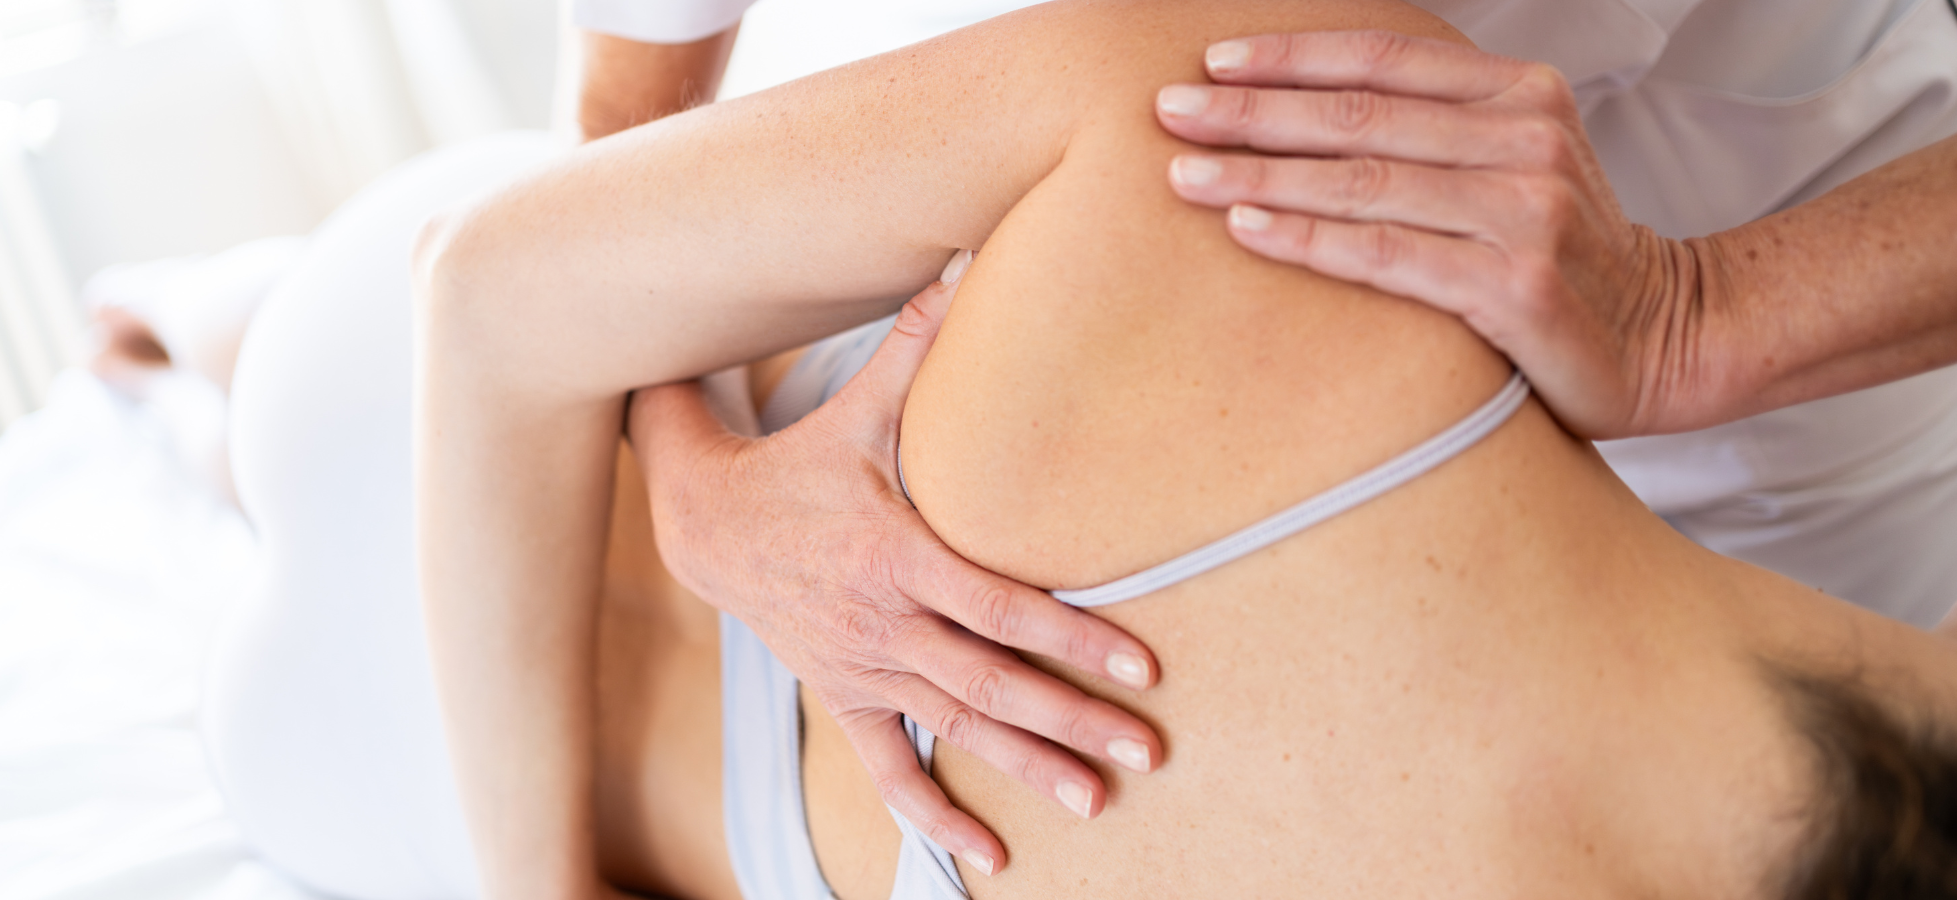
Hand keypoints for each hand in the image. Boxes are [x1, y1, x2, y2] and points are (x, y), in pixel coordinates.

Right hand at [627, 255, 1162, 874]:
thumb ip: (921, 346)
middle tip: (1144, 751)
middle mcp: (884, 623)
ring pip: (954, 728)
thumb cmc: (802, 461)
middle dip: (1071, 719)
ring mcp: (863, 669)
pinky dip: (932, 815)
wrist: (708, 524)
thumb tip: (968, 259)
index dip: (1070, 637)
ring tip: (1095, 801)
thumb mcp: (858, 408)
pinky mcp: (845, 696)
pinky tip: (987, 858)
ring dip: (1024, 768)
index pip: (998, 607)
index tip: (1139, 665)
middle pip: (990, 681)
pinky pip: (886, 768)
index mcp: (897, 555)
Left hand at [1156, 30, 1715, 438]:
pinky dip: (1308, 238)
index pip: (1385, 59)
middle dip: (1252, 111)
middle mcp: (1526, 140)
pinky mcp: (1515, 283)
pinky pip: (1385, 254)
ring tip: (1183, 173)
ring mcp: (1525, 211)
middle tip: (1170, 112)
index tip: (1215, 61)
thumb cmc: (1561, 257)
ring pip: (1363, 181)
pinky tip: (1246, 226)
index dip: (1294, 55)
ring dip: (1261, 174)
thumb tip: (1307, 112)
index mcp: (1522, 94)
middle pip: (1358, 116)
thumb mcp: (1513, 165)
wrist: (1666, 339)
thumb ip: (1437, 131)